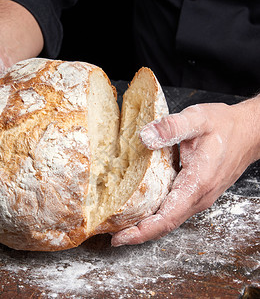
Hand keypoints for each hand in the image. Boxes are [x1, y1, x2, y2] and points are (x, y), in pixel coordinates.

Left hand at [111, 99, 259, 245]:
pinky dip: (156, 214)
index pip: (167, 217)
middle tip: (111, 231)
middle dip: (138, 232)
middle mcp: (199, 196)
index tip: (120, 238)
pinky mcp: (197, 192)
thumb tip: (145, 137)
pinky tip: (141, 207)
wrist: (250, 132)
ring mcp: (199, 197)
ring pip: (169, 219)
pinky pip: (174, 209)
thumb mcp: (198, 119)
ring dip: (145, 225)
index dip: (142, 231)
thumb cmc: (226, 126)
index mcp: (198, 183)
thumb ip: (172, 127)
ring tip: (120, 222)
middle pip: (165, 224)